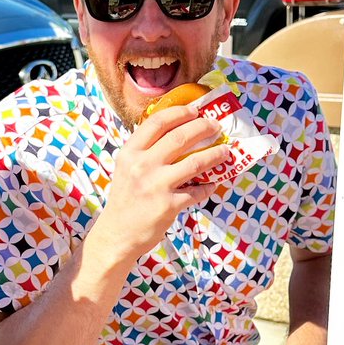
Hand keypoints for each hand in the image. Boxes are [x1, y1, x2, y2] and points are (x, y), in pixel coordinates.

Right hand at [93, 105, 232, 264]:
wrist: (117, 234)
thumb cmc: (126, 199)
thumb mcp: (127, 169)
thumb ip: (145, 151)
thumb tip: (177, 134)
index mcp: (130, 153)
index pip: (157, 122)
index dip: (180, 112)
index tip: (195, 110)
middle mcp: (142, 165)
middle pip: (180, 137)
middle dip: (204, 127)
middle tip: (216, 126)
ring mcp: (156, 185)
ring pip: (195, 162)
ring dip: (215, 155)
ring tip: (226, 152)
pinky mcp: (169, 205)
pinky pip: (197, 191)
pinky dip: (208, 186)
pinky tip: (212, 184)